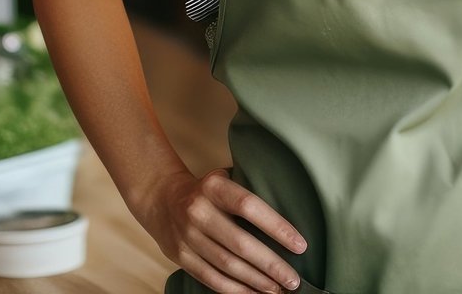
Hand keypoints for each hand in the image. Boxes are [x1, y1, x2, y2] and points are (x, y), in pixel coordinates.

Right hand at [133, 167, 308, 293]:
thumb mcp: (224, 180)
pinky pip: (211, 278)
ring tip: (278, 290)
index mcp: (214, 187)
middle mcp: (199, 211)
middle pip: (240, 243)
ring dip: (256, 281)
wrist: (161, 198)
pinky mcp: (181, 257)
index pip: (250, 206)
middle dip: (271, 265)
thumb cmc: (206, 190)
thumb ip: (247, 194)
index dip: (277, 227)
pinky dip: (235, 290)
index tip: (300, 245)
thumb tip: (288, 218)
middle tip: (293, 280)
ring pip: (227, 266)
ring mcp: (187, 236)